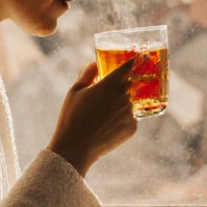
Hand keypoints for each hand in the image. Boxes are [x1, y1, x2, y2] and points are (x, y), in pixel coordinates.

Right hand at [48, 58, 138, 176]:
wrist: (76, 146)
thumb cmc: (72, 117)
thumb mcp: (75, 91)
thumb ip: (87, 74)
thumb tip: (94, 64)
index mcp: (109, 84)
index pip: (127, 67)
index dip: (131, 63)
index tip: (134, 60)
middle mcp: (123, 96)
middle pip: (130, 84)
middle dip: (123, 85)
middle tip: (111, 93)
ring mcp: (130, 112)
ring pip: (131, 101)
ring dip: (123, 103)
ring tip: (105, 113)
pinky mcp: (132, 127)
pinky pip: (131, 117)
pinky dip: (123, 118)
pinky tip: (108, 125)